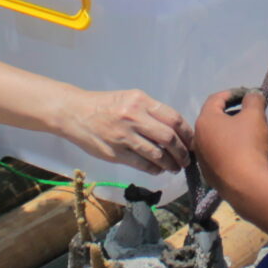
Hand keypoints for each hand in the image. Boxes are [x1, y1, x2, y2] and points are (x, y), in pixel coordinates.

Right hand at [54, 88, 189, 174]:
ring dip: (170, 164)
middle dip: (182, 152)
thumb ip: (151, 111)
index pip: (173, 118)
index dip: (187, 134)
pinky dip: (154, 169)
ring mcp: (124, 136)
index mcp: (140, 101)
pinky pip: (141, 164)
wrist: (74, 113)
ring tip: (174, 167)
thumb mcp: (130, 98)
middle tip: (186, 159)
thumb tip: (175, 130)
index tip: (192, 142)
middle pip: (169, 138)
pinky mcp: (115, 153)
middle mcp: (134, 117)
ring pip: (157, 154)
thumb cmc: (105, 105)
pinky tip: (158, 169)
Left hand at [193, 88, 267, 191]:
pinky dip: (229, 149)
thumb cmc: (248, 144)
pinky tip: (244, 154)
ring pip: (216, 138)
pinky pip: (218, 155)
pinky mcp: (209, 174)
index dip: (233, 93)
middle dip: (232, 113)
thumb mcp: (255, 115)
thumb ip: (253, 100)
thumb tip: (252, 95)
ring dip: (230, 133)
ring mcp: (202, 158)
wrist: (247, 185)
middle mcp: (198, 138)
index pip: (216, 99)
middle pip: (214, 119)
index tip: (247, 95)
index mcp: (205, 120)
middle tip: (250, 115)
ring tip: (249, 134)